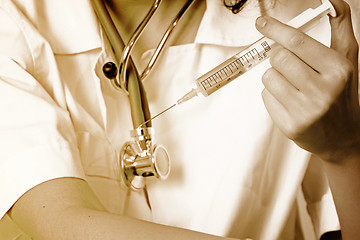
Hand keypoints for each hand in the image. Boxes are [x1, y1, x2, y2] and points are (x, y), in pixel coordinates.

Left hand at [256, 0, 359, 161]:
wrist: (342, 137)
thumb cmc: (341, 93)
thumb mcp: (347, 60)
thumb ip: (340, 28)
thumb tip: (332, 0)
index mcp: (338, 70)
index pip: (297, 42)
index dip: (276, 29)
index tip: (262, 23)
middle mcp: (323, 91)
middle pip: (278, 58)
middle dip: (279, 57)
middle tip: (290, 66)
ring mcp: (305, 111)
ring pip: (268, 77)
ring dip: (275, 77)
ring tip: (293, 86)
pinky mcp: (290, 126)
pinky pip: (265, 96)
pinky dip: (272, 95)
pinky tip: (290, 102)